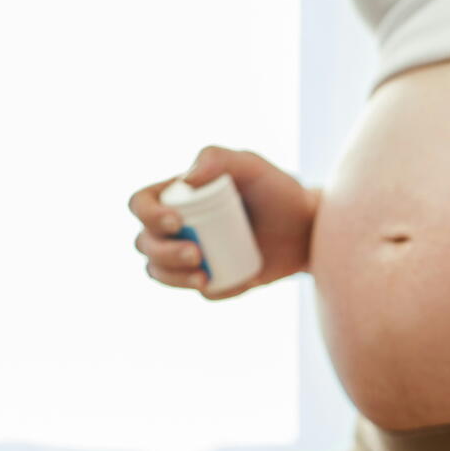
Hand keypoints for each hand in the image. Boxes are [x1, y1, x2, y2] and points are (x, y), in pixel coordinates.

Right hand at [128, 145, 318, 299]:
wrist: (309, 228)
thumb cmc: (278, 191)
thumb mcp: (251, 166)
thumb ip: (217, 158)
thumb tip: (185, 180)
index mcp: (176, 196)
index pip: (141, 204)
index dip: (149, 216)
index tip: (177, 222)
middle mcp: (176, 227)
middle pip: (144, 243)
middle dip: (163, 252)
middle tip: (196, 253)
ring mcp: (192, 256)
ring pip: (159, 272)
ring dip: (173, 278)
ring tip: (204, 277)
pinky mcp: (214, 280)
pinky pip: (201, 292)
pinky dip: (213, 290)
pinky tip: (240, 282)